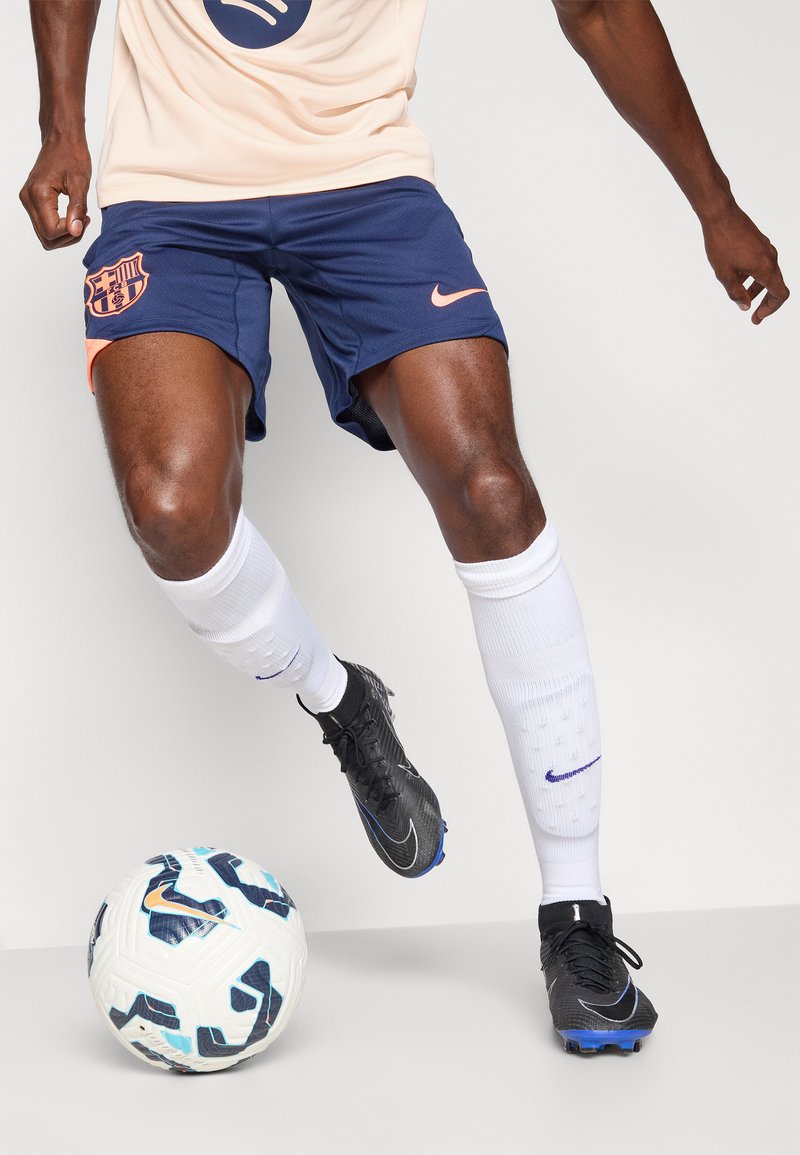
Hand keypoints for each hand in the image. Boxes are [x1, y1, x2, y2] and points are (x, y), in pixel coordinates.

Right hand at [19, 136, 91, 249]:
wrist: (61, 138)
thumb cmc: (72, 154)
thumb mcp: (80, 182)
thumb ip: (77, 209)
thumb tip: (75, 231)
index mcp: (39, 193)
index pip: (51, 231)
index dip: (70, 232)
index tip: (85, 219)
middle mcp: (28, 198)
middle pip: (46, 237)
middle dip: (68, 236)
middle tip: (83, 221)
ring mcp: (27, 200)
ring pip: (44, 234)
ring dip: (64, 234)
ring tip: (79, 218)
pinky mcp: (31, 200)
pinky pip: (43, 224)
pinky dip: (59, 227)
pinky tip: (72, 216)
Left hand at [702, 202, 788, 324]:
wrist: (720, 214)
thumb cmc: (721, 243)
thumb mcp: (724, 274)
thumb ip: (735, 293)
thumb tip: (744, 306)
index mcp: (766, 268)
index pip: (780, 294)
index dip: (771, 309)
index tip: (756, 316)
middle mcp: (771, 257)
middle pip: (776, 286)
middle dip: (765, 302)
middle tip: (753, 315)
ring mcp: (766, 248)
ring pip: (767, 274)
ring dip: (757, 288)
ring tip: (741, 295)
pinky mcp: (759, 241)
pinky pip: (761, 263)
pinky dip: (753, 274)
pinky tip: (737, 276)